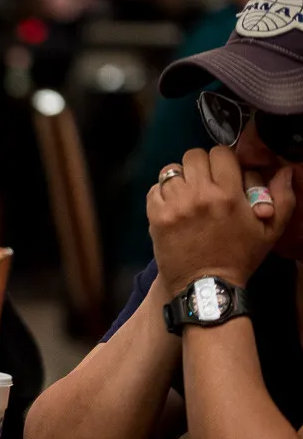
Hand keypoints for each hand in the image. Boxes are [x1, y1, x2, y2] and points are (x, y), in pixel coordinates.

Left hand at [148, 147, 294, 294]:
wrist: (206, 285)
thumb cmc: (239, 257)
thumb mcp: (270, 230)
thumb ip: (283, 197)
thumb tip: (283, 170)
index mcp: (229, 194)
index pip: (220, 153)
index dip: (223, 161)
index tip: (223, 174)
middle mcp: (200, 195)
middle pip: (193, 156)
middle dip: (200, 166)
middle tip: (205, 183)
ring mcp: (175, 205)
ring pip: (172, 170)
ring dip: (180, 179)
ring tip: (187, 195)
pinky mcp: (157, 216)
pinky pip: (154, 189)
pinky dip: (162, 194)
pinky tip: (173, 207)